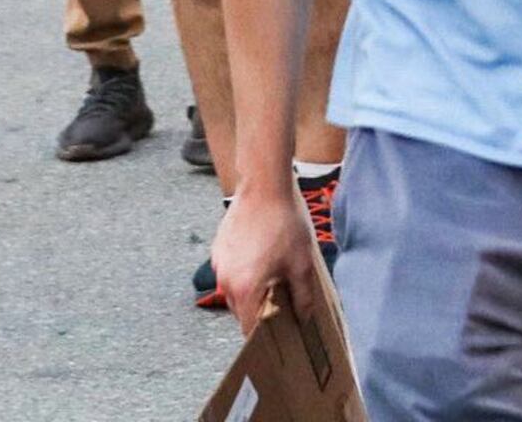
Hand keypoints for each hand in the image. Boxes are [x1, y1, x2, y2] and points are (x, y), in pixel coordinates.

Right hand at [208, 185, 309, 329]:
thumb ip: (302, 297)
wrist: (264, 187)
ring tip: (272, 277)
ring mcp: (219, 265)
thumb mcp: (301, 264)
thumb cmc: (284, 223)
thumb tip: (304, 318)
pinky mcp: (218, 250)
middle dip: (259, 310)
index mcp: (245, 289)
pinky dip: (242, 274)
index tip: (278, 334)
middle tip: (281, 302)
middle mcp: (226, 281)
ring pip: (234, 292)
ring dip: (250, 291)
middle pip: (240, 311)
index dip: (265, 335)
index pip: (249, 328)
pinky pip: (229, 273)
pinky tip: (261, 259)